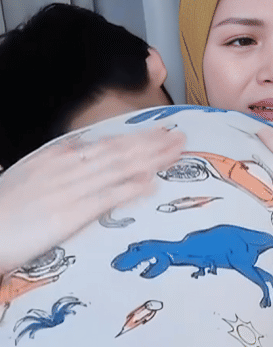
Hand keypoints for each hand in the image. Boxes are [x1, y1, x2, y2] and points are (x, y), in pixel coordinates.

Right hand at [0, 127, 185, 274]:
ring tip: (176, 153)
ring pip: (118, 168)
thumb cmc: (3, 207)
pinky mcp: (68, 213)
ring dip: (150, 159)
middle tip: (180, 137)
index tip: (158, 132)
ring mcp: (69, 189)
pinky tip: (150, 182)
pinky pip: (105, 197)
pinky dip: (129, 187)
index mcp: (57, 157)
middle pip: (118, 152)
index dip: (134, 138)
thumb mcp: (28, 174)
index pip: (104, 144)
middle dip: (152, 143)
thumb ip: (55, 162)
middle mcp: (67, 167)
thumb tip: (76, 150)